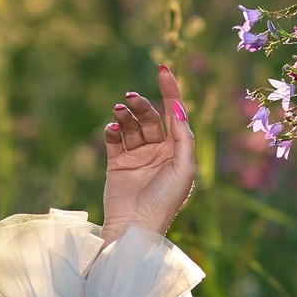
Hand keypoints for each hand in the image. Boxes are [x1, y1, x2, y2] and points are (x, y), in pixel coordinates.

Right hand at [101, 63, 196, 241]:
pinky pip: (114, 140)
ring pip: (131, 126)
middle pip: (150, 117)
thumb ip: (183, 136)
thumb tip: (178, 107)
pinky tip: (112, 129)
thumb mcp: (184, 167)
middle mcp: (158, 151)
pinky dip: (112, 131)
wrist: (135, 227)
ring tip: (119, 111)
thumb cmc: (165, 201)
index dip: (170, 91)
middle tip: (129, 98)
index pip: (175, 113)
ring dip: (125, 116)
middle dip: (141, 105)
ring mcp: (137, 157)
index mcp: (177, 151)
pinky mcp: (117, 164)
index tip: (162, 69)